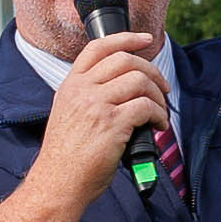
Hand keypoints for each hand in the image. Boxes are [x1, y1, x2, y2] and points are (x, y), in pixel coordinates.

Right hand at [34, 33, 170, 211]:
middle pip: (125, 60)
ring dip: (158, 96)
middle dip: (152, 71)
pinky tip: (158, 126)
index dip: (126, 38)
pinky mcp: (111, 124)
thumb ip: (87, 98)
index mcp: (70, 85)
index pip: (98, 47)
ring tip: (160, 114)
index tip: (145, 40)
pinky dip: (159, 115)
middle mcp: (82, 90)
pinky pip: (145, 106)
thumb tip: (122, 90)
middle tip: (163, 88)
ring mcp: (96, 105)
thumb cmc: (66, 158)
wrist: (57, 184)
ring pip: (139, 81)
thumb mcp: (67, 115)